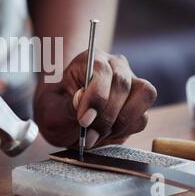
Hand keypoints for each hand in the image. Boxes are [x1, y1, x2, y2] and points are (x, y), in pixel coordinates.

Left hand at [34, 49, 156, 147]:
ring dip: (119, 123)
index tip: (84, 120)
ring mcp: (131, 83)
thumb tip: (84, 104)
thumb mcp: (52, 109)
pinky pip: (142, 117)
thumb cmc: (56, 109)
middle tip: (88, 135)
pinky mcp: (139, 104)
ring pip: (142, 97)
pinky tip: (106, 135)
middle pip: (122, 84)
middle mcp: (115, 66)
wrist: (64, 121)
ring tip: (96, 136)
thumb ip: (68, 105)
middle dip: (105, 115)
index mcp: (90, 60)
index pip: (101, 71)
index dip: (96, 97)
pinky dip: (125, 130)